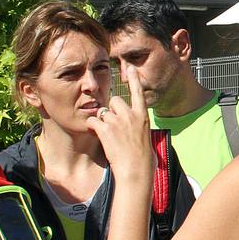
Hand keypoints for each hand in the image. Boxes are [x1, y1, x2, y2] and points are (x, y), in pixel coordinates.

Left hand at [87, 69, 152, 183]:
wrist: (136, 172)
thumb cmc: (144, 162)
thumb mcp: (147, 141)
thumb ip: (140, 131)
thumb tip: (140, 135)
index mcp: (143, 117)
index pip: (138, 92)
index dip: (133, 79)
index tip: (129, 67)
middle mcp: (131, 115)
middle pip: (115, 100)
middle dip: (111, 110)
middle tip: (112, 125)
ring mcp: (118, 121)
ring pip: (103, 112)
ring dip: (102, 121)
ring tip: (106, 136)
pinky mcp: (106, 129)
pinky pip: (93, 121)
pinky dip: (91, 128)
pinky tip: (95, 135)